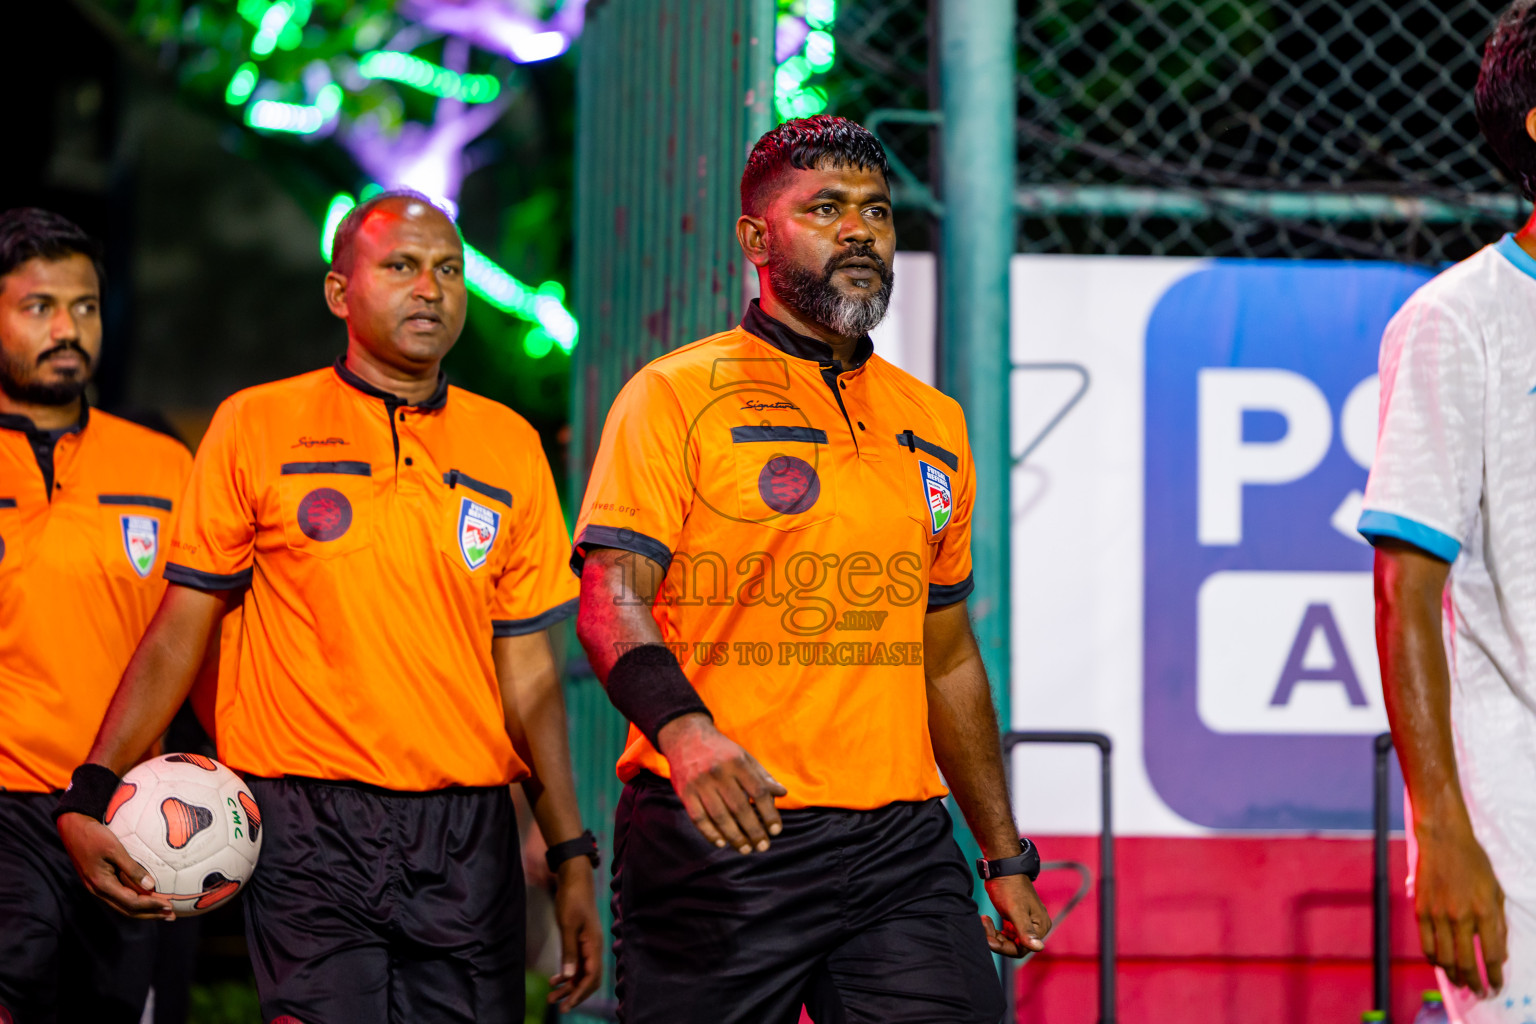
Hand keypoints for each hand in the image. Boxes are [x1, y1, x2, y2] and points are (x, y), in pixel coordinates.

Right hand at [56, 812, 173, 919]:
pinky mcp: (100, 883)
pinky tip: (147, 898)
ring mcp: (98, 888)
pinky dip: (135, 902)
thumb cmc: (94, 836)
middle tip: (171, 915)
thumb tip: (150, 885)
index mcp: (102, 885)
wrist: (73, 830)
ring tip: (162, 912)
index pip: (132, 902)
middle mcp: (99, 891)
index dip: (152, 906)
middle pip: (128, 910)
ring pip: (123, 906)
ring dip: (144, 911)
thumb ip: (131, 868)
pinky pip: (120, 897)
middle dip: (150, 914)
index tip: (169, 905)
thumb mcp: (114, 849)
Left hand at [548, 859, 601, 1010]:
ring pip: (582, 973)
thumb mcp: (568, 925)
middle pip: (589, 978)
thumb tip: (569, 976)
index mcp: (594, 945)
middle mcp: (594, 948)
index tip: (567, 1005)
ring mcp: (588, 945)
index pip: (592, 976)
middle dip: (574, 993)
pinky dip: (567, 974)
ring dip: (569, 986)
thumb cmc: (572, 900)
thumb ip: (569, 951)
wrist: (575, 880)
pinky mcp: (581, 941)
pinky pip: (577, 964)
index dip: (580, 993)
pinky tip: (555, 979)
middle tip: (557, 1005)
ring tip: (552, 996)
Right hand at [656, 713, 786, 853]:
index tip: (776, 830)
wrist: (685, 737)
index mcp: (737, 762)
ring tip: (746, 849)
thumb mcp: (743, 756)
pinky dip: (710, 833)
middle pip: (740, 807)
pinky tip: (722, 842)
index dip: (769, 813)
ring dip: (735, 836)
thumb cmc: (721, 750)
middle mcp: (719, 773)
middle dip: (754, 830)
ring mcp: (700, 783)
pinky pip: (699, 818)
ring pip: (720, 816)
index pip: (758, 792)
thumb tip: (782, 793)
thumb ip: (762, 776)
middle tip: (763, 847)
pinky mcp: (685, 792)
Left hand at [982, 873, 1051, 957]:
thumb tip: (1039, 948)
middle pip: (1015, 945)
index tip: (987, 938)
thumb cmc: (1009, 887)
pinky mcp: (1016, 919)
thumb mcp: (1016, 910)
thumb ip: (1026, 931)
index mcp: (1040, 926)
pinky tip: (986, 920)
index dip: (1003, 947)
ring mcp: (1026, 923)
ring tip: (984, 921)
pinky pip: (1006, 933)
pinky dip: (995, 930)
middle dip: (997, 939)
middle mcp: (1036, 927)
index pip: (1022, 949)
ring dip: (994, 935)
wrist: (1002, 868)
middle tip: (984, 927)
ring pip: (1009, 940)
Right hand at [1414, 821, 1506, 995]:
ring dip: (1453, 976)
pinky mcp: (1420, 910)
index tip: (1497, 986)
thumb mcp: (1496, 890)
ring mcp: (1438, 914)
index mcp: (1485, 911)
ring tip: (1460, 983)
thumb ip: (1498, 923)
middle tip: (1479, 992)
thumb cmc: (1474, 862)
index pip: (1492, 955)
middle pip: (1467, 962)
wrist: (1443, 839)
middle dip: (1475, 983)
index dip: (1495, 976)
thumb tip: (1499, 953)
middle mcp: (1461, 916)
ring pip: (1445, 958)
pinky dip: (1433, 959)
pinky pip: (1426, 944)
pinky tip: (1440, 963)